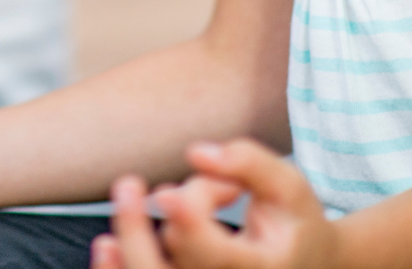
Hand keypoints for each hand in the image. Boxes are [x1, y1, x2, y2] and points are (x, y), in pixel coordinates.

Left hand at [93, 143, 336, 268]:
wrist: (305, 265)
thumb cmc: (293, 222)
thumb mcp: (289, 187)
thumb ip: (249, 163)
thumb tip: (196, 153)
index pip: (215, 253)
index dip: (188, 219)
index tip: (168, 192)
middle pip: (181, 254)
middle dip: (178, 208)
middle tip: (158, 187)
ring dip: (134, 236)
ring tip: (128, 193)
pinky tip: (106, 244)